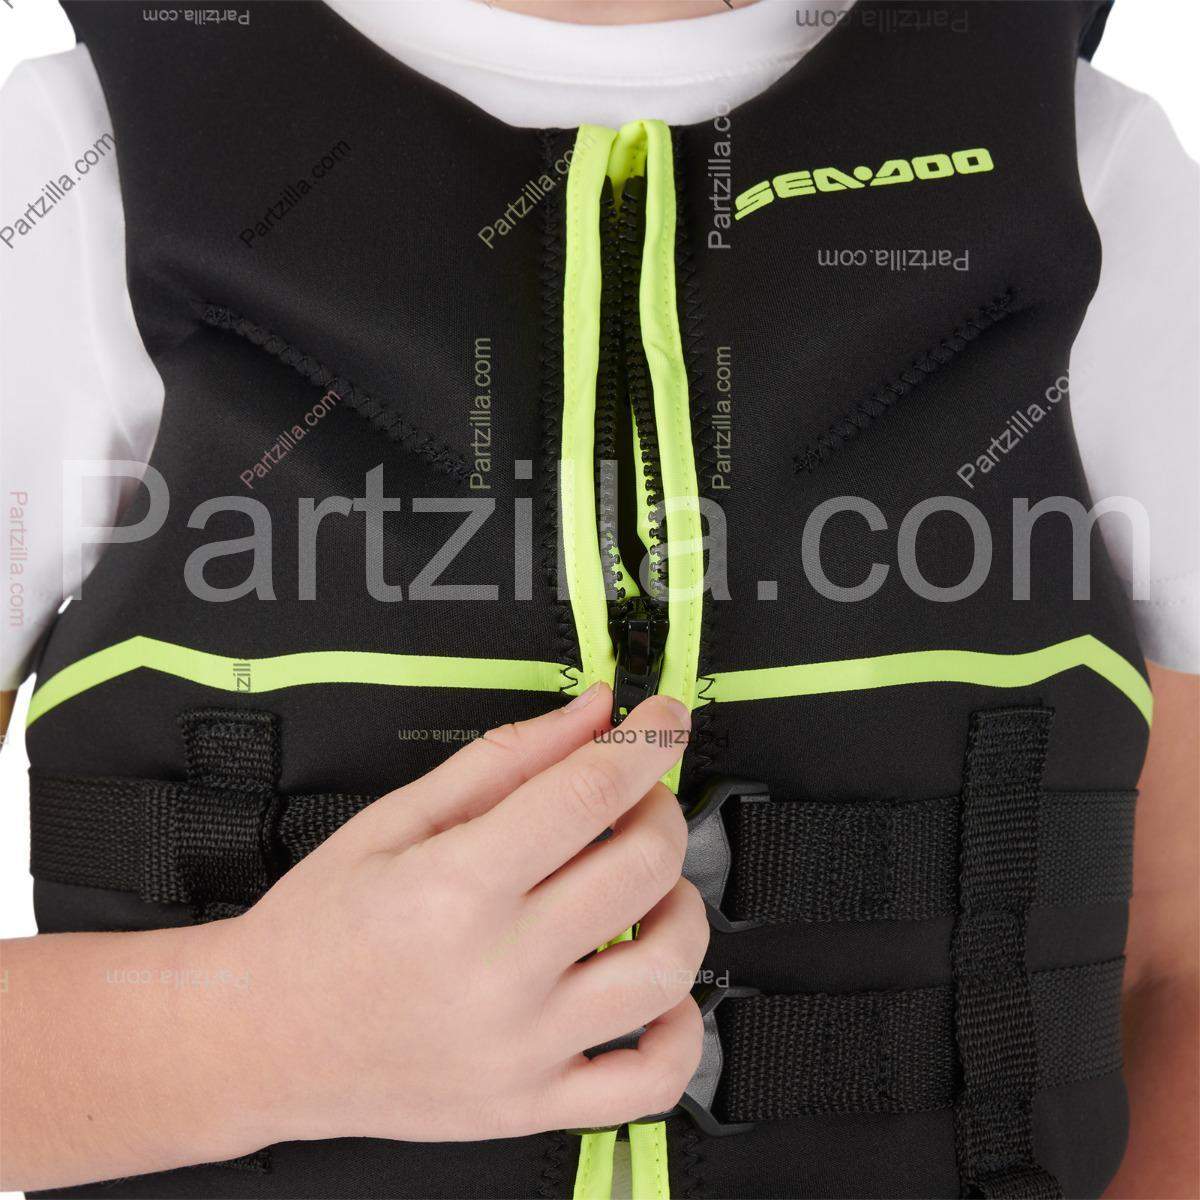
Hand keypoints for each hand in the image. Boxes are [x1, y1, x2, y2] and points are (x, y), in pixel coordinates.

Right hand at [236, 683, 706, 1144]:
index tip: (665, 720)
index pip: (591, 793)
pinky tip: (657, 989)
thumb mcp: (397, 817)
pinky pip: (650, 1082)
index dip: (647, 742)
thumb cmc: (319, 927)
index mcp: (457, 886)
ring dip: (680, 906)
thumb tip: (594, 713)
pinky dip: (681, 1028)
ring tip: (646, 889)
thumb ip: (507, 758)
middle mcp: (497, 971)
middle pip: (644, 868)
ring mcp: (520, 1048)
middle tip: (637, 798)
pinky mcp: (530, 1104)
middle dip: (661, 809)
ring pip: (666, 968)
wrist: (261, 1037)